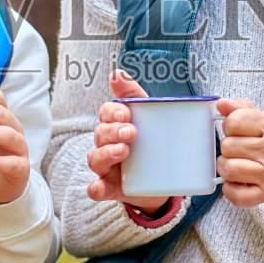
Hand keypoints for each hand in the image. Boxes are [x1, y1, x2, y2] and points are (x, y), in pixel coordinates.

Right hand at [85, 70, 166, 212]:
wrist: (168, 178)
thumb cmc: (154, 141)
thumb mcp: (150, 116)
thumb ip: (134, 94)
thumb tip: (116, 73)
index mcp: (115, 124)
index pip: (106, 113)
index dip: (112, 113)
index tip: (126, 114)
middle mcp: (106, 144)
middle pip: (100, 134)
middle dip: (113, 131)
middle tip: (132, 132)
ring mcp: (107, 167)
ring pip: (95, 158)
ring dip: (106, 154)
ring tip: (124, 151)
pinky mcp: (112, 188)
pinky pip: (96, 189)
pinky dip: (95, 188)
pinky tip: (99, 187)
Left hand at [215, 97, 263, 207]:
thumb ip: (242, 109)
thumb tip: (221, 103)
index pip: (233, 122)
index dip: (230, 126)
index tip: (237, 131)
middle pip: (228, 146)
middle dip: (228, 148)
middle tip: (238, 150)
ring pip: (229, 169)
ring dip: (226, 167)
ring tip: (234, 164)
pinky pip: (236, 194)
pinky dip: (230, 189)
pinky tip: (237, 182)